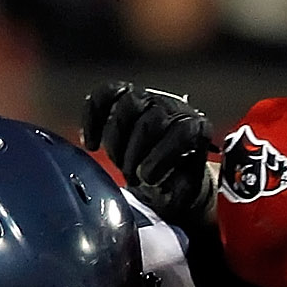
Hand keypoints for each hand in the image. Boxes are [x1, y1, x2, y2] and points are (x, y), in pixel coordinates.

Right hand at [81, 83, 215, 227]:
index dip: (161, 157)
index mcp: (196, 129)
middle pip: (151, 120)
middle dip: (135, 153)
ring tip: (116, 161)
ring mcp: (148, 98)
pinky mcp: (124, 94)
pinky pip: (105, 95)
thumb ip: (179, 190)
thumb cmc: (174, 180)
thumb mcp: (183, 192)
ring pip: (127, 105)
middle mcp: (174, 108)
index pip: (181, 133)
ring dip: (115, 138)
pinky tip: (90, 143)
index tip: (148, 178)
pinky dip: (92, 117)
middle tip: (130, 176)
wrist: (163, 168)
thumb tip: (167, 185)